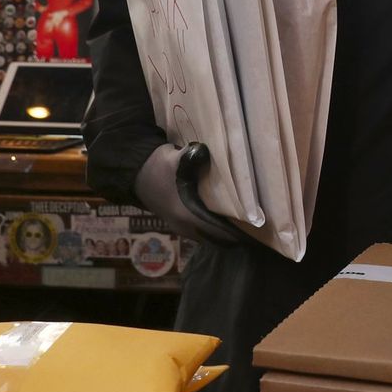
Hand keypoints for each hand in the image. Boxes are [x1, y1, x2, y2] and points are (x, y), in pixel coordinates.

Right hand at [134, 142, 248, 247]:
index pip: (218, 232)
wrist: (133, 174)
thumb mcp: (174, 159)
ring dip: (225, 234)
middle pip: (217, 240)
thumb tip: (205, 151)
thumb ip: (192, 157)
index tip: (257, 234)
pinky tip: (226, 219)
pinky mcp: (179, 223)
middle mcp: (185, 227)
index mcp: (187, 215)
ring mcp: (181, 227)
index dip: (238, 234)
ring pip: (209, 238)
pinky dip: (215, 230)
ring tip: (245, 226)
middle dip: (235, 237)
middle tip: (257, 231)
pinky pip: (202, 233)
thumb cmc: (155, 168)